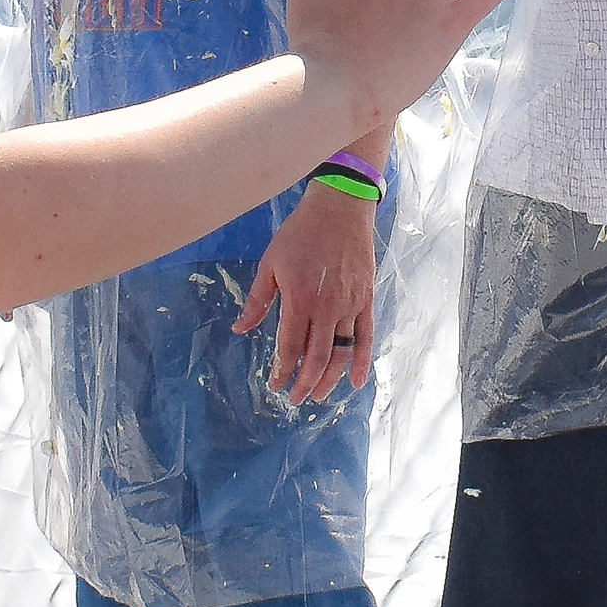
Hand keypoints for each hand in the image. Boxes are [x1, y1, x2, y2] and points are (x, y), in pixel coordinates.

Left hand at [236, 179, 379, 403]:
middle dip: (304, 383)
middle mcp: (326, 308)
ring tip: (319, 395)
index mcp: (299, 300)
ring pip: (340, 353)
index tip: (274, 384)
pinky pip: (365, 337)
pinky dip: (361, 361)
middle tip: (295, 398)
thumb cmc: (300, 233)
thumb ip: (258, 301)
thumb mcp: (270, 263)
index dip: (282, 370)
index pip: (290, 347)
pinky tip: (355, 381)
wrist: (340, 208)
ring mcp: (349, 305)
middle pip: (316, 357)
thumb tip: (240, 329)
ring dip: (329, 378)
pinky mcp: (366, 300)